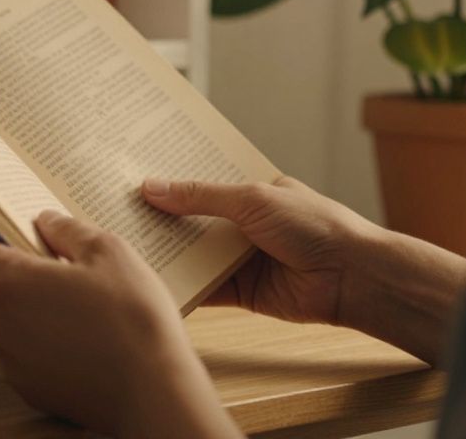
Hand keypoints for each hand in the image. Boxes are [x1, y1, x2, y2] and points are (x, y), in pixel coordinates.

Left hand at [0, 189, 241, 438]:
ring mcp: (7, 357)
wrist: (155, 396)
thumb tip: (45, 222)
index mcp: (6, 282)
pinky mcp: (26, 383)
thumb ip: (67, 230)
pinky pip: (6, 341)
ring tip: (4, 263)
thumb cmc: (135, 321)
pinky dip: (8, 318)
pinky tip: (40, 309)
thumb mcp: (108, 252)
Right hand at [141, 177, 371, 325]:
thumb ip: (200, 196)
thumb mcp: (252, 199)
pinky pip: (203, 286)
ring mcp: (239, 257)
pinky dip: (180, 285)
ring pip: (192, 253)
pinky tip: (149, 279)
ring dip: (164, 250)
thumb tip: (152, 188)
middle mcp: (242, 223)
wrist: (351, 277)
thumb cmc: (314, 225)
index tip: (131, 174)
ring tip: (121, 241)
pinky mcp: (239, 291)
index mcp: (249, 191)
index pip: (201, 182)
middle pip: (191, 219)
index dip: (170, 179)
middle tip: (114, 209)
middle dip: (159, 216)